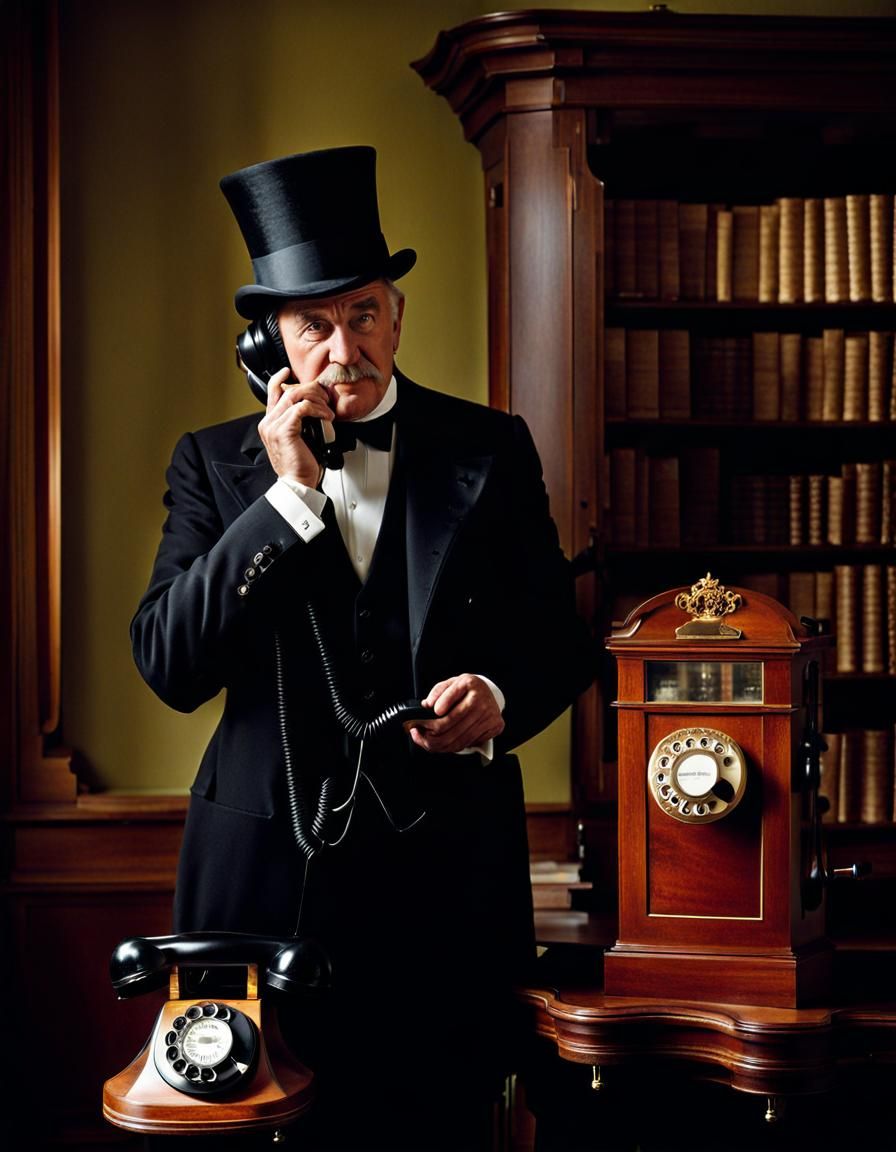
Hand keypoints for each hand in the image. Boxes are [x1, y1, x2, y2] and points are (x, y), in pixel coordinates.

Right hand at [257, 367, 333, 486]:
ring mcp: (273, 426)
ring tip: (327, 410)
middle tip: (324, 398)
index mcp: (269, 423)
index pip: (271, 393)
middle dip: (311, 390)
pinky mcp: (284, 431)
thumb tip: (312, 409)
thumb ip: (297, 422)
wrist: (297, 484)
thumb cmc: (300, 465)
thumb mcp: (298, 438)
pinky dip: (318, 409)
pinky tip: (326, 417)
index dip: (279, 378)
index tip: (288, 372)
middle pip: (288, 391)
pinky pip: (302, 408)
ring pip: (296, 396)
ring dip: (316, 399)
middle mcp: (268, 422)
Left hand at [410, 674, 504, 754]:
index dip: (435, 710)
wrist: (490, 694)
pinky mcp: (494, 726)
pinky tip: (443, 744)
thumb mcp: (452, 683)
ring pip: (458, 737)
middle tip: (418, 734)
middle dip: (429, 733)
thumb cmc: (467, 690)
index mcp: (469, 683)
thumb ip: (438, 691)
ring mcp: (489, 714)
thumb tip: (427, 705)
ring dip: (438, 744)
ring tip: (426, 741)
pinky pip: (468, 743)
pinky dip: (452, 747)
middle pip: (450, 723)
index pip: (449, 697)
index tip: (421, 721)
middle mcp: (481, 699)